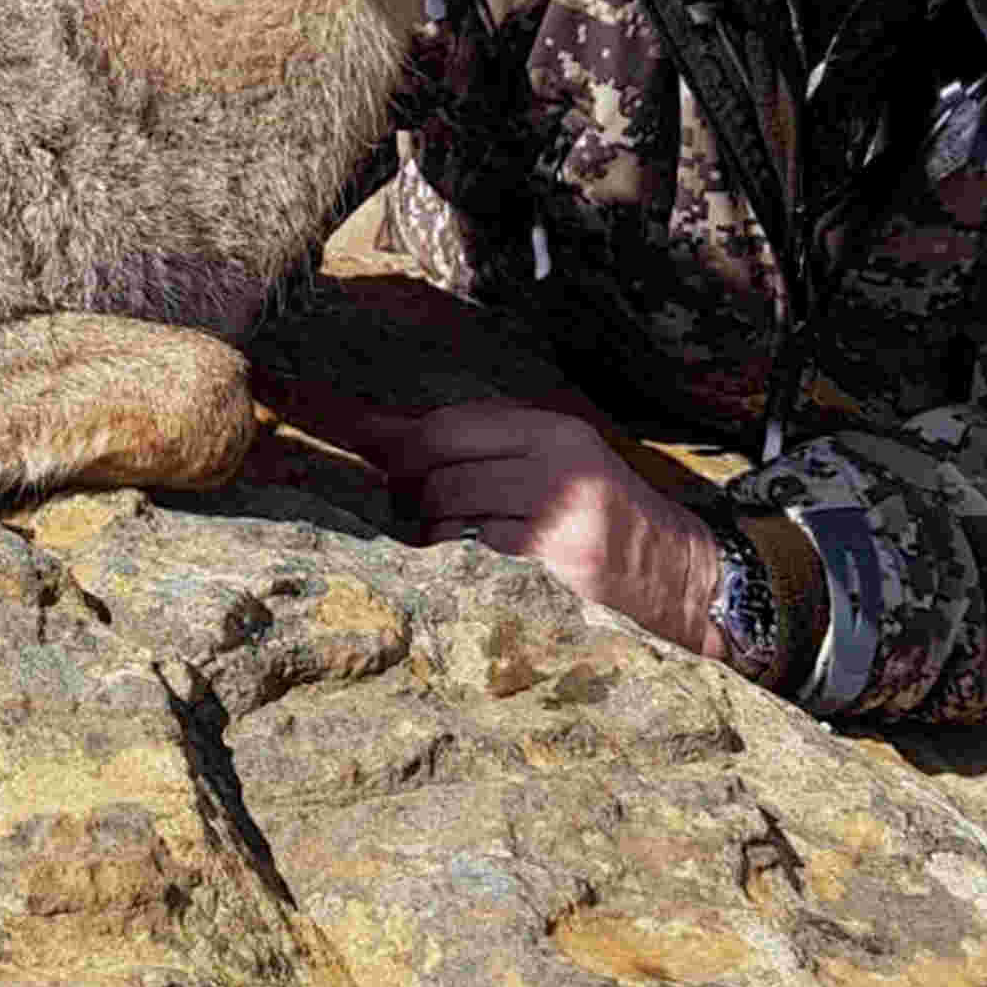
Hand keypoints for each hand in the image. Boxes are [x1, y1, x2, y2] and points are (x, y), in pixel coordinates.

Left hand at [325, 394, 723, 653]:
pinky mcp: (556, 565)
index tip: (296, 403)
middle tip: (427, 512)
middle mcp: (553, 463)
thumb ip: (481, 452)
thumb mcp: (556, 467)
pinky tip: (486, 575)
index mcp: (550, 430)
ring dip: (436, 537)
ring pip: (444, 516)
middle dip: (410, 495)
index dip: (367, 425)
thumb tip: (379, 447)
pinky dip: (462, 567)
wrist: (689, 582)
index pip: (439, 424)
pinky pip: (473, 559)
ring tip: (477, 548)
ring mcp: (556, 515)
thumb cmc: (606, 524)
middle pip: (430, 469)